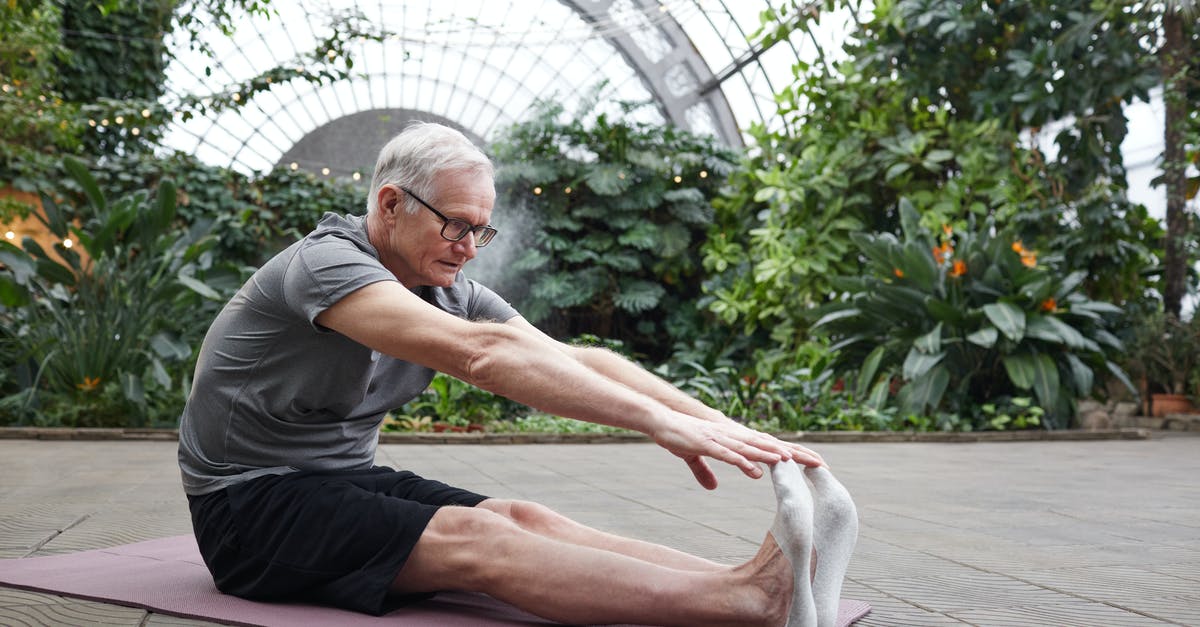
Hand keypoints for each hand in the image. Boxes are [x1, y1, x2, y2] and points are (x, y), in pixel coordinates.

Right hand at [651, 412, 824, 488]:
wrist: (660, 421)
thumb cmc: (678, 436)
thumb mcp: (694, 457)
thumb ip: (704, 471)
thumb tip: (713, 487)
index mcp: (735, 439)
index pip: (770, 446)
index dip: (792, 454)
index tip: (813, 462)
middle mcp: (734, 436)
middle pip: (770, 446)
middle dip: (794, 455)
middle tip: (819, 463)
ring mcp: (722, 439)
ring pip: (753, 449)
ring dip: (772, 456)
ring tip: (792, 463)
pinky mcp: (708, 444)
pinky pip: (729, 455)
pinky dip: (743, 462)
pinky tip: (756, 470)